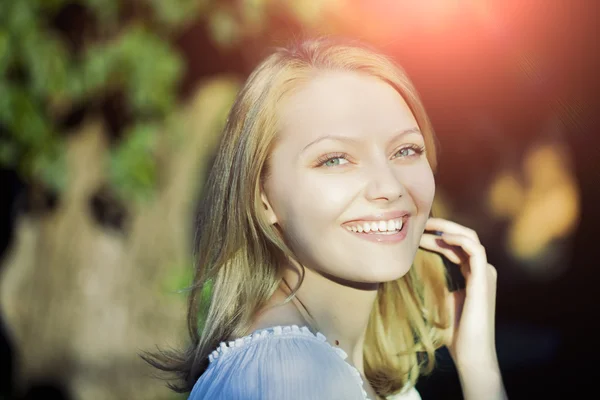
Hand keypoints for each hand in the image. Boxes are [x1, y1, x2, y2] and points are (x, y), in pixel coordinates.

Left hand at [419, 218, 498, 370]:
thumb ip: (435, 284)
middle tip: (420, 222)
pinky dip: (459, 239)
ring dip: (448, 229)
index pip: (456, 246)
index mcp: (473, 275)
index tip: (416, 233)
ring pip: (470, 238)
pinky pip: (475, 250)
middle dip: (442, 226)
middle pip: (463, 237)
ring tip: (426, 226)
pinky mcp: (485, 279)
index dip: (437, 236)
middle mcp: (482, 271)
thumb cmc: (455, 333)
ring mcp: (485, 274)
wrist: (471, 354)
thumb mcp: (440, 301)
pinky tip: (442, 237)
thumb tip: (411, 273)